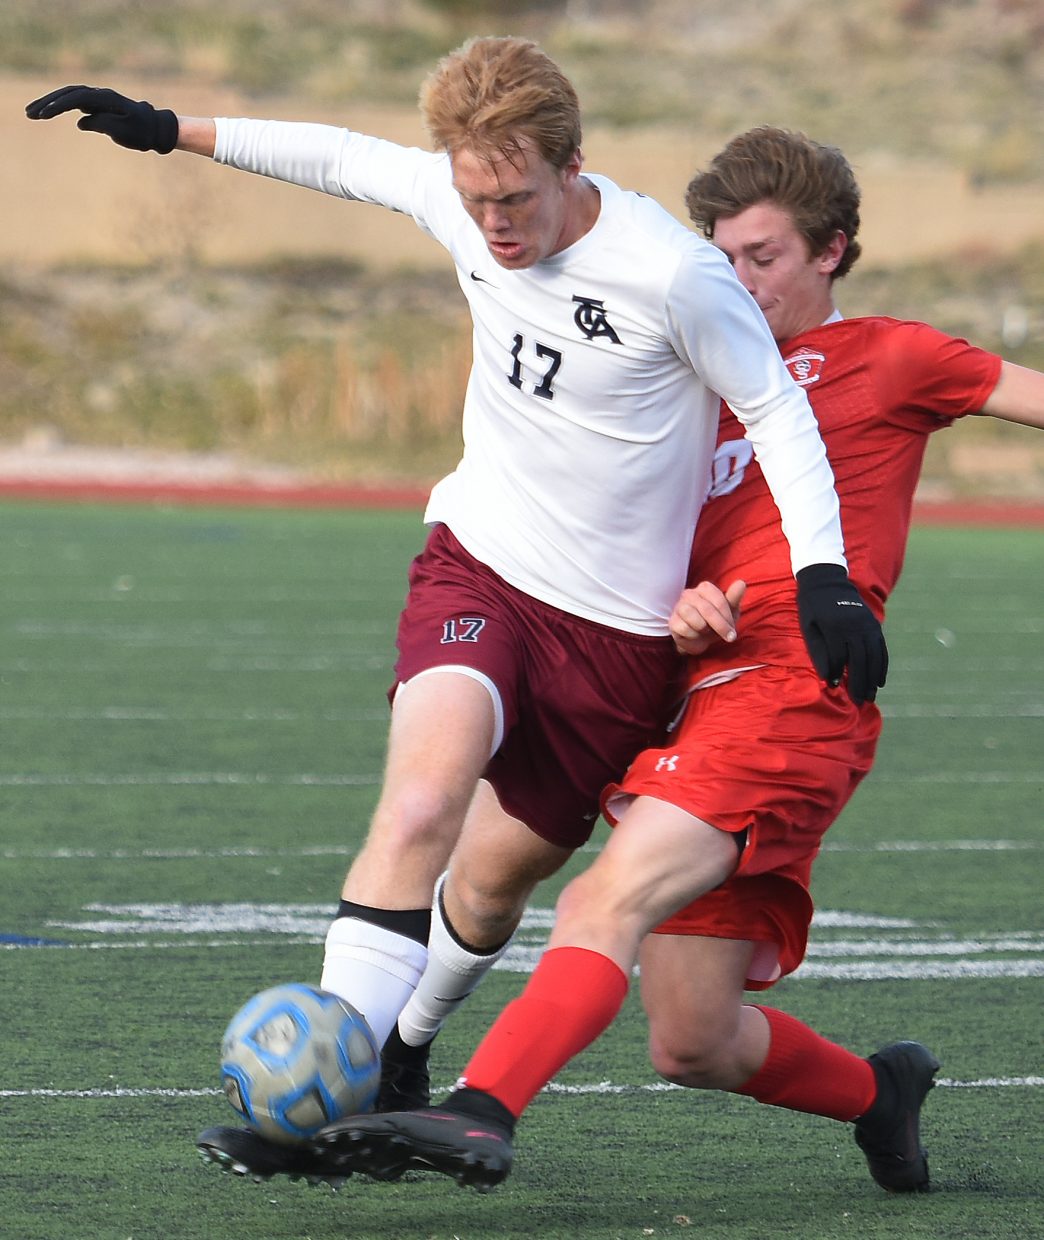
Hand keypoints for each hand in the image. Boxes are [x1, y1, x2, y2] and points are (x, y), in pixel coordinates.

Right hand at [25, 85, 178, 153]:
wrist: (156, 129)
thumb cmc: (142, 132)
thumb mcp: (122, 132)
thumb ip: (101, 124)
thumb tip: (80, 121)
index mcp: (106, 99)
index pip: (76, 99)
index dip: (58, 106)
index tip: (44, 115)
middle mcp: (100, 94)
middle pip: (67, 93)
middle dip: (47, 102)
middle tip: (29, 113)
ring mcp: (98, 98)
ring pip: (69, 96)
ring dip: (50, 103)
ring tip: (33, 113)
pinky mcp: (97, 105)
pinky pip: (74, 102)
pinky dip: (60, 106)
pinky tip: (48, 112)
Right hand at [670, 579, 745, 655]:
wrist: (700, 640)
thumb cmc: (716, 622)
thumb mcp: (730, 611)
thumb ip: (734, 598)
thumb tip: (741, 583)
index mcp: (705, 588)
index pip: (719, 600)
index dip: (727, 618)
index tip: (733, 630)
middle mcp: (689, 594)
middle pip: (708, 611)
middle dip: (720, 627)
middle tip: (729, 637)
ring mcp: (679, 607)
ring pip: (696, 620)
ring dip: (704, 630)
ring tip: (705, 630)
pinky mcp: (672, 622)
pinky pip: (685, 630)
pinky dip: (693, 636)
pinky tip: (694, 634)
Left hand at [796, 563, 887, 704]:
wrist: (827, 581)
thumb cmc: (812, 608)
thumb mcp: (808, 628)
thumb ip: (818, 651)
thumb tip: (827, 677)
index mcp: (834, 627)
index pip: (839, 657)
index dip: (837, 674)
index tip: (835, 688)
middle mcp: (854, 626)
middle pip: (860, 660)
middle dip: (860, 683)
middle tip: (859, 702)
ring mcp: (867, 625)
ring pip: (874, 657)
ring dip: (873, 679)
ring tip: (870, 696)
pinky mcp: (874, 625)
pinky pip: (881, 649)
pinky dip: (882, 666)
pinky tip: (880, 680)